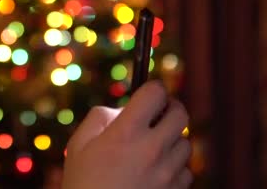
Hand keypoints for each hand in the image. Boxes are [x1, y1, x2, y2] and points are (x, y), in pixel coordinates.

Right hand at [61, 80, 191, 188]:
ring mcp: (167, 173)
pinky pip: (187, 170)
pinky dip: (176, 166)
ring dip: (173, 139)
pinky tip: (156, 171)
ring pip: (186, 142)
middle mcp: (152, 150)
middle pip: (181, 113)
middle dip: (169, 109)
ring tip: (152, 148)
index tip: (147, 94)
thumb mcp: (80, 144)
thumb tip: (123, 109)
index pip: (155, 92)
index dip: (151, 88)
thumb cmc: (83, 183)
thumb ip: (101, 118)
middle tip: (157, 114)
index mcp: (126, 133)